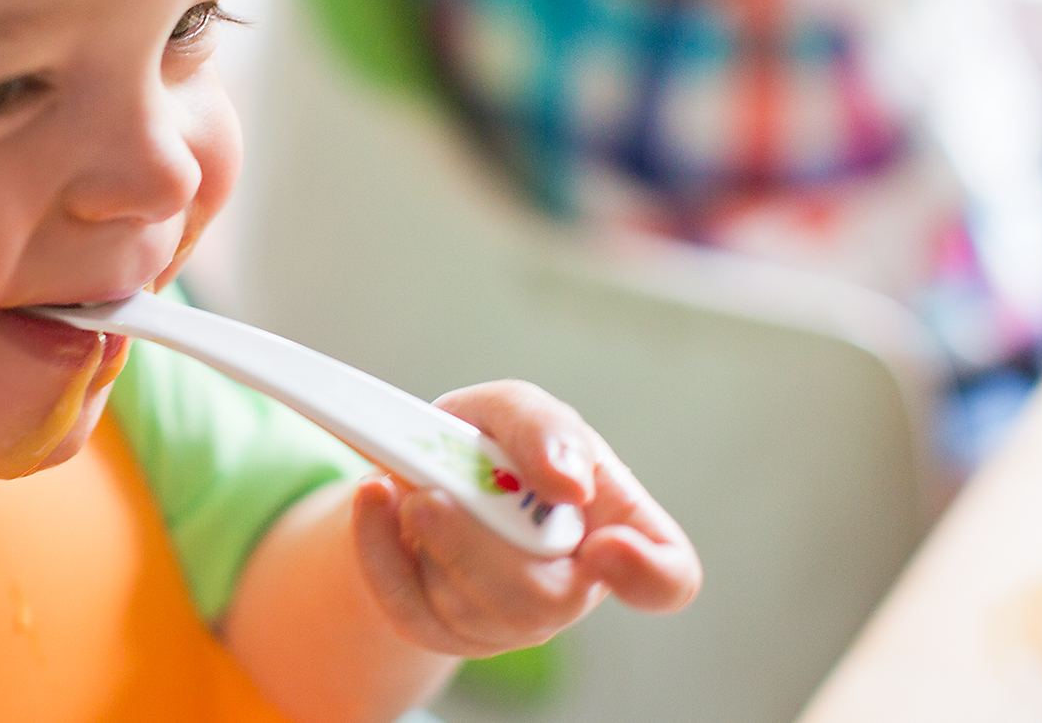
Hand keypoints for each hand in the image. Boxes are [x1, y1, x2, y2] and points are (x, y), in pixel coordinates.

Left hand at [350, 381, 700, 656]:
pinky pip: (408, 609)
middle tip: (433, 496)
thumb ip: (543, 427)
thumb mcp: (512, 410)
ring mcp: (506, 620)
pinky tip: (372, 499)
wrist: (413, 468)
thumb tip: (567, 477)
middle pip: (544, 600)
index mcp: (612, 524)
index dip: (648, 575)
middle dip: (481, 547)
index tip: (602, 546)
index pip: (669, 576)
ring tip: (407, 484)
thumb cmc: (487, 441)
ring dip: (429, 539)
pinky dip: (379, 548)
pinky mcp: (442, 629)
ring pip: (472, 607)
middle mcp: (568, 583)